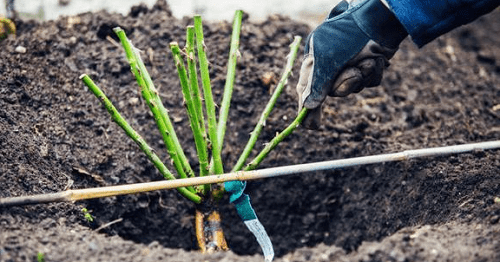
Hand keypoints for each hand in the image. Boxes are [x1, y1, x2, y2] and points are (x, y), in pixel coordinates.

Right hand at [296, 0, 406, 128]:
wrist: (380, 20)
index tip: (309, 126)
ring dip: (362, 76)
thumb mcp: (326, 60)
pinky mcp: (368, 66)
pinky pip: (369, 82)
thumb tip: (307, 107)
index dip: (308, 106)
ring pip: (354, 88)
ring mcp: (351, 65)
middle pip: (334, 91)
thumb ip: (316, 84)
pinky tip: (376, 58)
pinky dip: (374, 73)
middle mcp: (332, 64)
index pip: (307, 88)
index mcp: (315, 59)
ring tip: (367, 59)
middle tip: (353, 73)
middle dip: (346, 84)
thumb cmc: (348, 35)